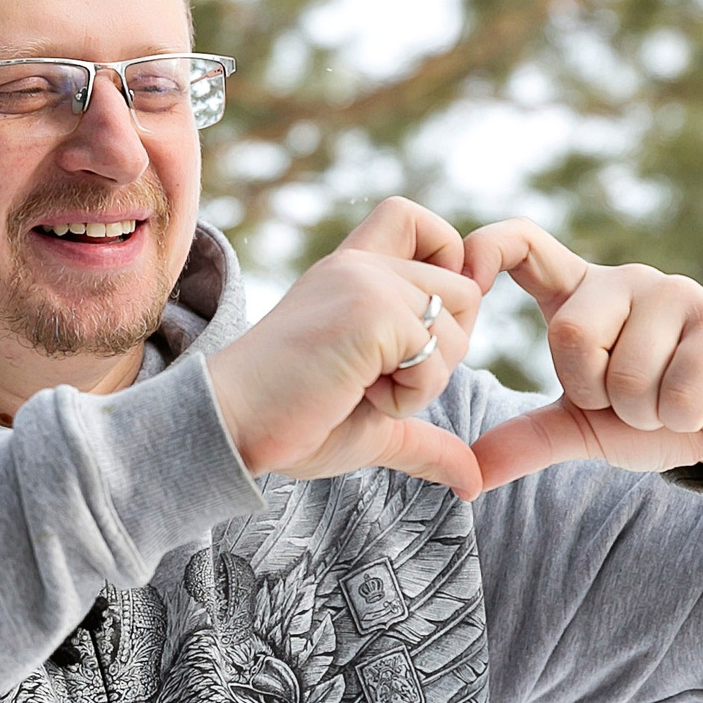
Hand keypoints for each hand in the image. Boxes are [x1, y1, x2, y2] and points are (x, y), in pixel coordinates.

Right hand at [206, 197, 485, 498]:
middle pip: (463, 288)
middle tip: (383, 377)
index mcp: (352, 272)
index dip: (447, 263)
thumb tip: (473, 481)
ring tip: (362, 388)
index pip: (418, 221)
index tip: (421, 325)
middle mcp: (359, 265)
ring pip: (458, 325)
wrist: (230, 427)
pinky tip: (359, 395)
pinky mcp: (370, 311)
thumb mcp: (373, 424)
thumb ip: (424, 437)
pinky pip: (434, 355)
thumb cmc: (290, 424)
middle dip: (445, 349)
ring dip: (425, 379)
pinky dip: (410, 395)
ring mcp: (365, 283)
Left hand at [459, 219, 702, 490]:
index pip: (523, 244)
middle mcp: (624, 281)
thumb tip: (466, 477)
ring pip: (628, 371)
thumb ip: (526, 440)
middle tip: (625, 399)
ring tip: (665, 400)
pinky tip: (699, 403)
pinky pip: (678, 388)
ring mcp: (675, 294)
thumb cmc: (653, 412)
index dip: (486, 250)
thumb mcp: (583, 426)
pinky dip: (681, 416)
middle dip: (593, 391)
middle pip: (569, 332)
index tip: (465, 283)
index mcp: (580, 295)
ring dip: (644, 411)